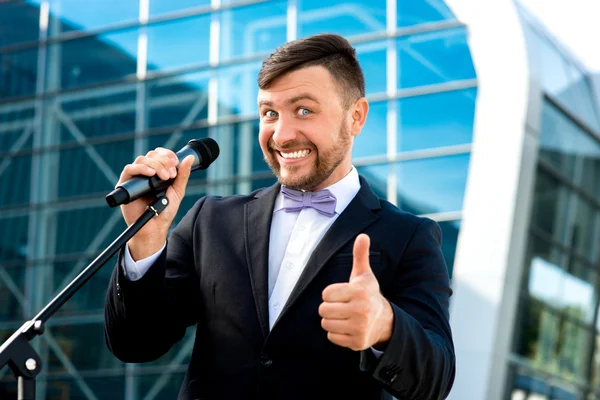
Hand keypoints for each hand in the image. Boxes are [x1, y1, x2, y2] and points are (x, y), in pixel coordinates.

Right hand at [117, 147, 194, 259]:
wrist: (154, 227)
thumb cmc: (165, 211)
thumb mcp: (177, 190)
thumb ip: (183, 175)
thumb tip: (190, 158)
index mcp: (156, 172)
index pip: (159, 154)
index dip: (167, 154)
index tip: (175, 162)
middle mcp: (144, 172)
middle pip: (151, 155)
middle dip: (163, 161)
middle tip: (171, 174)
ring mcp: (135, 177)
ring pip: (141, 160)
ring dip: (155, 165)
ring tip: (163, 177)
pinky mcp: (125, 184)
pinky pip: (129, 169)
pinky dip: (141, 168)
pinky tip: (150, 174)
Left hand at [319, 234, 393, 350]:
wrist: (384, 321)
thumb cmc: (368, 294)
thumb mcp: (364, 275)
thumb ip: (360, 255)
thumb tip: (363, 235)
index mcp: (359, 292)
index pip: (325, 294)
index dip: (331, 294)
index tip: (342, 294)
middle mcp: (361, 310)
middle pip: (323, 310)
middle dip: (329, 308)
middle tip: (342, 306)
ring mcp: (359, 328)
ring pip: (326, 324)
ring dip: (332, 321)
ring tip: (344, 317)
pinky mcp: (357, 342)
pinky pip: (331, 337)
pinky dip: (336, 334)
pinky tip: (347, 328)